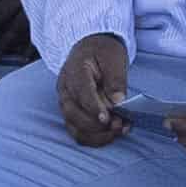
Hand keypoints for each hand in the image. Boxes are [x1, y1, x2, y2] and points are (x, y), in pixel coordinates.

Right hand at [55, 32, 130, 146]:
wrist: (92, 48)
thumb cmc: (102, 51)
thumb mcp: (113, 57)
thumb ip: (115, 79)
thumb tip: (118, 101)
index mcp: (74, 71)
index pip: (81, 92)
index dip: (93, 108)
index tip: (107, 119)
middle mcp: (66, 89)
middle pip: (74, 114)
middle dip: (97, 125)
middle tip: (119, 124)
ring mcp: (67, 103)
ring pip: (75, 127)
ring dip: (97, 135)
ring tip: (119, 130)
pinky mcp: (73, 113)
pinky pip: (79, 132)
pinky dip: (95, 138)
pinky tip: (112, 134)